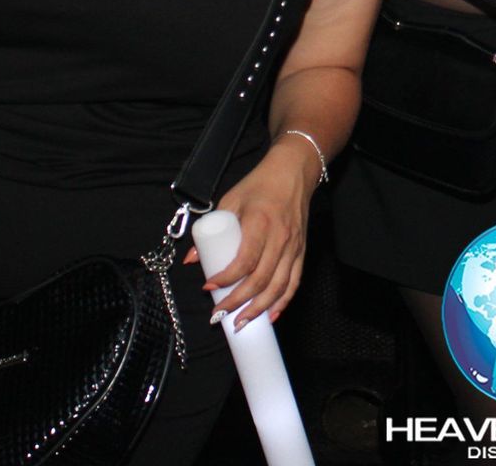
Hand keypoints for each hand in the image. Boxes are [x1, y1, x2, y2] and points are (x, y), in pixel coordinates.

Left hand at [185, 138, 318, 327]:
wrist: (293, 173)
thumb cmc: (259, 185)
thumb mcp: (230, 200)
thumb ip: (212, 228)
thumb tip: (194, 259)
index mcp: (260, 223)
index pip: (244, 261)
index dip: (225, 279)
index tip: (208, 287)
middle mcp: (280, 238)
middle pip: (260, 280)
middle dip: (238, 302)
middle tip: (220, 315)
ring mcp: (293, 247)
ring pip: (278, 287)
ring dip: (259, 309)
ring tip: (241, 323)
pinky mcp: (301, 251)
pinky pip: (294, 282)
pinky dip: (283, 302)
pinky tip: (271, 316)